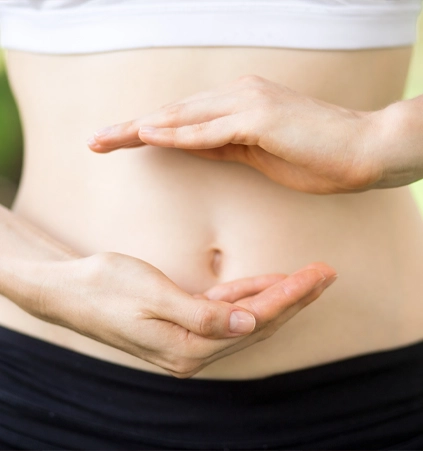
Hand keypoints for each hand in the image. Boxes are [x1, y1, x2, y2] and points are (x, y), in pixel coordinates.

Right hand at [30, 252, 335, 377]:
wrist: (69, 292)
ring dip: (276, 295)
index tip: (316, 276)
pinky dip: (248, 294)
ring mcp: (188, 338)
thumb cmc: (106, 288)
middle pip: (258, 323)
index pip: (253, 322)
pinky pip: (225, 309)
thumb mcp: (153, 296)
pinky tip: (266, 283)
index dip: (288, 298)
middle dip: (294, 298)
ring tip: (307, 278)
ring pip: (246, 316)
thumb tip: (249, 327)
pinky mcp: (183, 322)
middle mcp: (193, 350)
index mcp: (187, 349)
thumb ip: (202, 315)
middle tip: (325, 274)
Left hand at [88, 75, 392, 193]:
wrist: (362, 150)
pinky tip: (150, 136)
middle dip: (131, 128)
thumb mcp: (257, 154)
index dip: (146, 130)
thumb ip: (224, 146)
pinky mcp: (261, 118)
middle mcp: (238, 97)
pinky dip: (179, 134)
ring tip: (108, 138)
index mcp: (236, 107)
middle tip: (96, 140)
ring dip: (144, 128)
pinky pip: (211, 129)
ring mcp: (249, 104)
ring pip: (185, 116)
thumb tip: (193, 147)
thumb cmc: (313, 155)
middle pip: (173, 113)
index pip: (181, 119)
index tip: (116, 142)